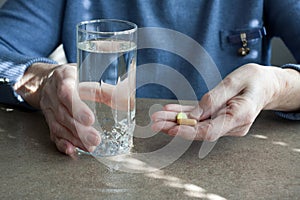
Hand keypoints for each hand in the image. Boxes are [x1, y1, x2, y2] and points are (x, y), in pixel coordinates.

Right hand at [15, 63, 100, 154]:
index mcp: (63, 77)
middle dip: (79, 129)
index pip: (66, 92)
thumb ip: (104, 87)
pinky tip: (72, 150)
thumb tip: (127, 97)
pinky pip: (52, 133)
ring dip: (74, 138)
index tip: (90, 119)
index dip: (77, 107)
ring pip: (58, 126)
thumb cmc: (74, 76)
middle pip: (63, 114)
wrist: (48, 79)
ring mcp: (48, 107)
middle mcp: (52, 93)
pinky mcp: (48, 119)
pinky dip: (62, 143)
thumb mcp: (87, 72)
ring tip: (90, 147)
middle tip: (95, 139)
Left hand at [152, 63, 299, 140]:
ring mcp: (226, 124)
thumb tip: (193, 115)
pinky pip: (200, 118)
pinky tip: (170, 112)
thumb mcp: (235, 81)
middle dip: (175, 127)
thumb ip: (214, 98)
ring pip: (197, 125)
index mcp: (240, 116)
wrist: (267, 85)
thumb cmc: (255, 80)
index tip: (171, 129)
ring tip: (157, 117)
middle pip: (199, 130)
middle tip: (155, 122)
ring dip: (176, 121)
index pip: (210, 131)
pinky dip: (185, 115)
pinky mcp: (220, 119)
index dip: (189, 131)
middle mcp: (232, 125)